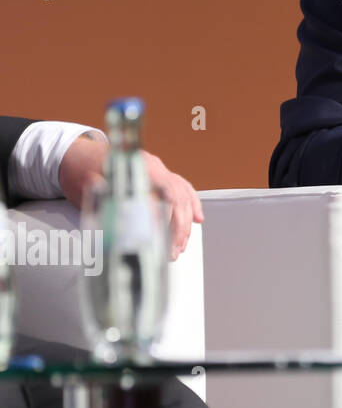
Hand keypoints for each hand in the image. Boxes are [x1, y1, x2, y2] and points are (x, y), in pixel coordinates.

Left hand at [58, 135, 204, 260]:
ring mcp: (158, 169)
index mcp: (137, 167)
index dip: (167, 223)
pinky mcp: (158, 175)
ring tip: (181, 245)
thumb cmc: (80, 171)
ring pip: (182, 195)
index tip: (164, 244)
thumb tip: (122, 228)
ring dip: (185, 221)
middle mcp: (153, 166)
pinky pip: (182, 188)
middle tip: (173, 251)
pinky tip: (198, 219)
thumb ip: (105, 203)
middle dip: (179, 228)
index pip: (162, 197)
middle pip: (176, 198)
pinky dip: (192, 204)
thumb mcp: (87, 189)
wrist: (77, 155)